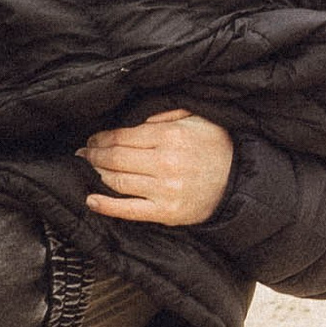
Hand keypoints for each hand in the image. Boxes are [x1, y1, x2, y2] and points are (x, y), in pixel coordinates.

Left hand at [81, 109, 235, 226]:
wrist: (241, 182)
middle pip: (116, 158)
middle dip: (95, 154)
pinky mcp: (166, 212)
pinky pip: (129, 210)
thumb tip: (138, 119)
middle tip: (84, 152)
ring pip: (118, 181)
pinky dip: (106, 206)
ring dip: (98, 174)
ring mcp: (164, 190)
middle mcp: (165, 162)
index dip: (103, 137)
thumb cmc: (218, 148)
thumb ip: (168, 114)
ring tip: (89, 168)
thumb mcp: (198, 119)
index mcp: (171, 136)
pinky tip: (90, 200)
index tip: (94, 138)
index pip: (124, 136)